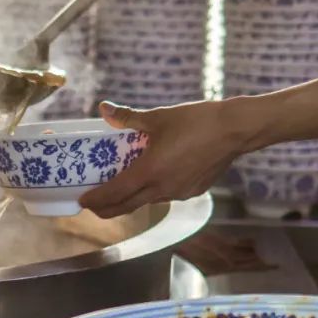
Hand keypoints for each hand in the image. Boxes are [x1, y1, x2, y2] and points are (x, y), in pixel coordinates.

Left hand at [79, 99, 251, 217]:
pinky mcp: (193, 191)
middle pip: (127, 207)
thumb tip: (104, 109)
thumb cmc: (196, 121)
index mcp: (149, 172)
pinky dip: (154, 191)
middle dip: (107, 209)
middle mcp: (162, 189)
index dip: (96, 201)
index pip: (114, 195)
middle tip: (93, 204)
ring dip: (131, 199)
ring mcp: (179, 193)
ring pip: (148, 201)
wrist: (235, 130)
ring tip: (121, 186)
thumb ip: (128, 118)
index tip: (82, 201)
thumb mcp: (158, 118)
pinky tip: (155, 177)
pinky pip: (167, 195)